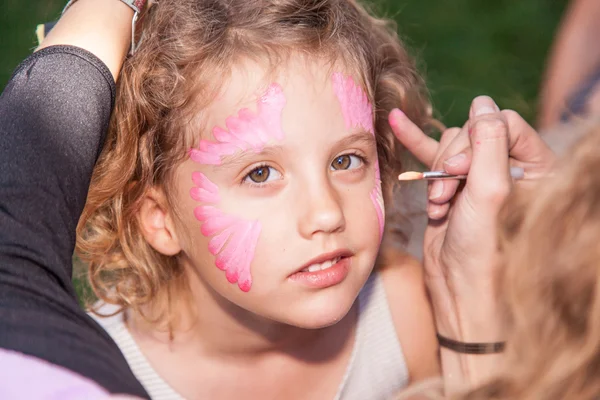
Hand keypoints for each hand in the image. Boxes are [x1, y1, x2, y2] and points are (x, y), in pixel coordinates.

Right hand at [389, 96, 555, 339]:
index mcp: (534, 168)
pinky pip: (434, 157)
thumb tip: (483, 102)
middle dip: (453, 161)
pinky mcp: (452, 187)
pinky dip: (416, 143)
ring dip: (437, 173)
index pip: (504, 123)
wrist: (457, 287)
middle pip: (473, 134)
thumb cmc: (483, 249)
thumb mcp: (490, 191)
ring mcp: (478, 178)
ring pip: (450, 147)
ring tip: (438, 203)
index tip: (459, 168)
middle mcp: (508, 169)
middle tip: (448, 189)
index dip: (477, 139)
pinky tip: (399, 122)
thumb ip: (489, 142)